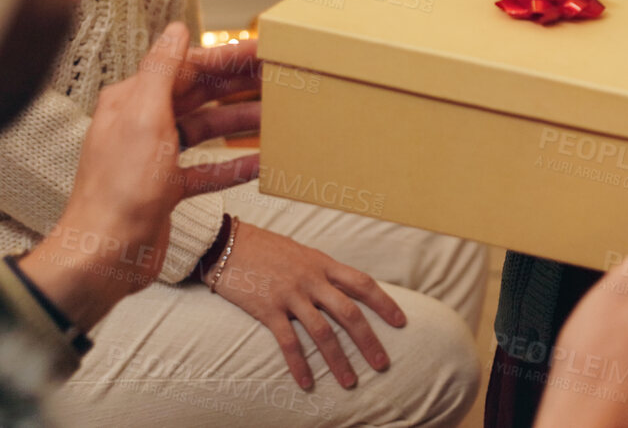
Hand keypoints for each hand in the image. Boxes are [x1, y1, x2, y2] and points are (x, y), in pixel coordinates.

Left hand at [16, 24, 257, 329]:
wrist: (106, 254)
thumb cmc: (120, 190)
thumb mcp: (145, 120)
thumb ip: (161, 71)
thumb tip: (174, 30)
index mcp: (132, 101)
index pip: (186, 67)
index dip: (225, 58)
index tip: (260, 51)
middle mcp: (141, 125)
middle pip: (198, 96)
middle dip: (237, 86)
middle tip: (275, 78)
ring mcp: (154, 158)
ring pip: (205, 130)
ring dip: (239, 122)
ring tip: (274, 116)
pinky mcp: (165, 188)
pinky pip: (206, 169)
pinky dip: (232, 165)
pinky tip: (259, 163)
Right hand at [211, 221, 406, 389]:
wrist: (226, 243)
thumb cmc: (265, 248)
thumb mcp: (302, 253)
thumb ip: (322, 272)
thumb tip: (343, 289)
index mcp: (323, 264)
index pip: (363, 284)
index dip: (384, 303)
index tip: (401, 322)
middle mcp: (312, 280)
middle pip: (349, 313)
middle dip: (369, 341)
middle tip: (383, 364)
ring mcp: (290, 295)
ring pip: (322, 332)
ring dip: (338, 360)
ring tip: (350, 381)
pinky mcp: (267, 309)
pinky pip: (288, 342)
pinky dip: (299, 365)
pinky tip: (307, 383)